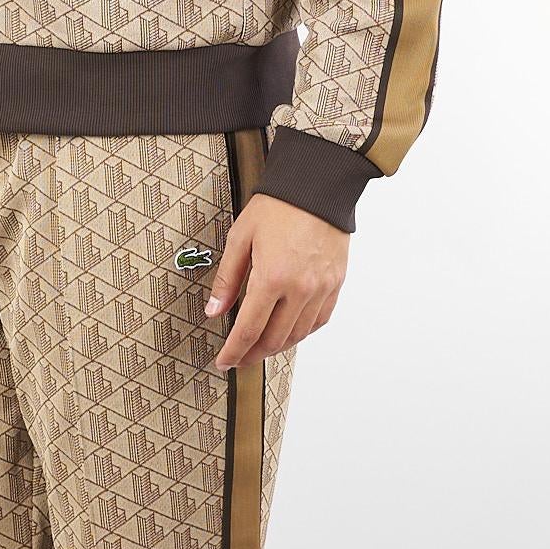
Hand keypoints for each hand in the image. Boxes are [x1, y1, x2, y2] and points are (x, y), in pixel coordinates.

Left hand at [206, 193, 346, 368]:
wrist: (317, 187)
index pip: (248, 330)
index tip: (224, 361)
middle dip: (253, 354)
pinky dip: (302, 332)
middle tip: (239, 358)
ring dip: (277, 347)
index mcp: (272, 277)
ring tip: (261, 347)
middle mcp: (300, 289)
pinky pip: (319, 320)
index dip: (234, 351)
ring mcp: (321, 288)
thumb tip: (214, 310)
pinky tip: (289, 331)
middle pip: (274, 339)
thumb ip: (227, 279)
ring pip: (298, 334)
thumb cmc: (278, 206)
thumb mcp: (240, 238)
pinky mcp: (335, 284)